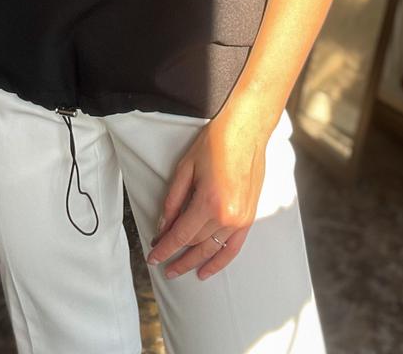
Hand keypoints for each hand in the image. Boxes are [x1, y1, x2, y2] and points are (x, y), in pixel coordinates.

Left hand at [145, 103, 273, 280]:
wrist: (246, 131)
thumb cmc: (215, 143)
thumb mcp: (185, 169)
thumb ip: (173, 201)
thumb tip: (162, 226)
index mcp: (209, 203)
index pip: (180, 235)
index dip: (165, 249)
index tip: (152, 258)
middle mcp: (227, 216)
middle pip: (195, 243)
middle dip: (176, 255)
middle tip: (161, 264)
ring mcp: (241, 219)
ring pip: (212, 248)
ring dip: (194, 261)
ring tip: (179, 270)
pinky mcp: (249, 217)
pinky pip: (233, 247)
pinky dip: (220, 261)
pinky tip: (206, 270)